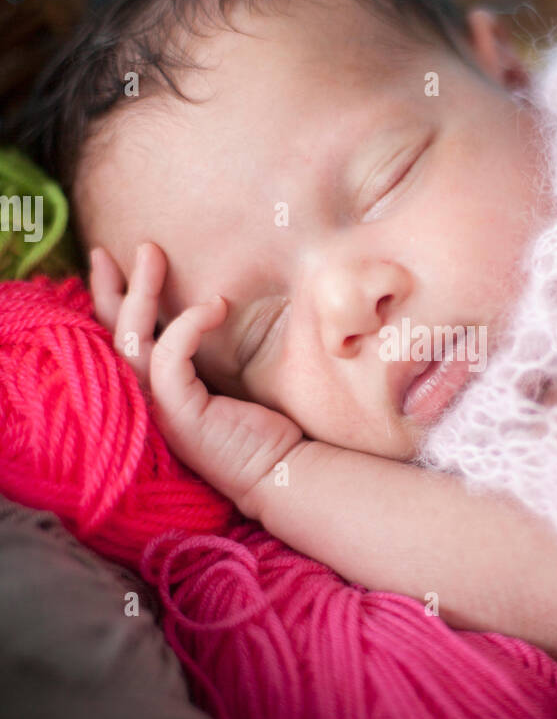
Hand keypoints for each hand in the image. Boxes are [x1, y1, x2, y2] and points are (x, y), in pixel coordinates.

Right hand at [89, 242, 305, 512]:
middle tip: (114, 249)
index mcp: (152, 391)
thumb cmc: (262, 425)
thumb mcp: (227, 375)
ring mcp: (157, 409)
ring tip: (151, 252)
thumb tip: (210, 297)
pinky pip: (168, 357)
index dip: (110, 301)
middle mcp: (145, 400)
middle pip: (112, 337)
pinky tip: (215, 306)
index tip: (115, 260)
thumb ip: (204, 348)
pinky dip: (188, 325)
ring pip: (131, 340)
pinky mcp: (178, 414)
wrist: (284, 469)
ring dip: (140, 292)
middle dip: (110, 288)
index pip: (118, 341)